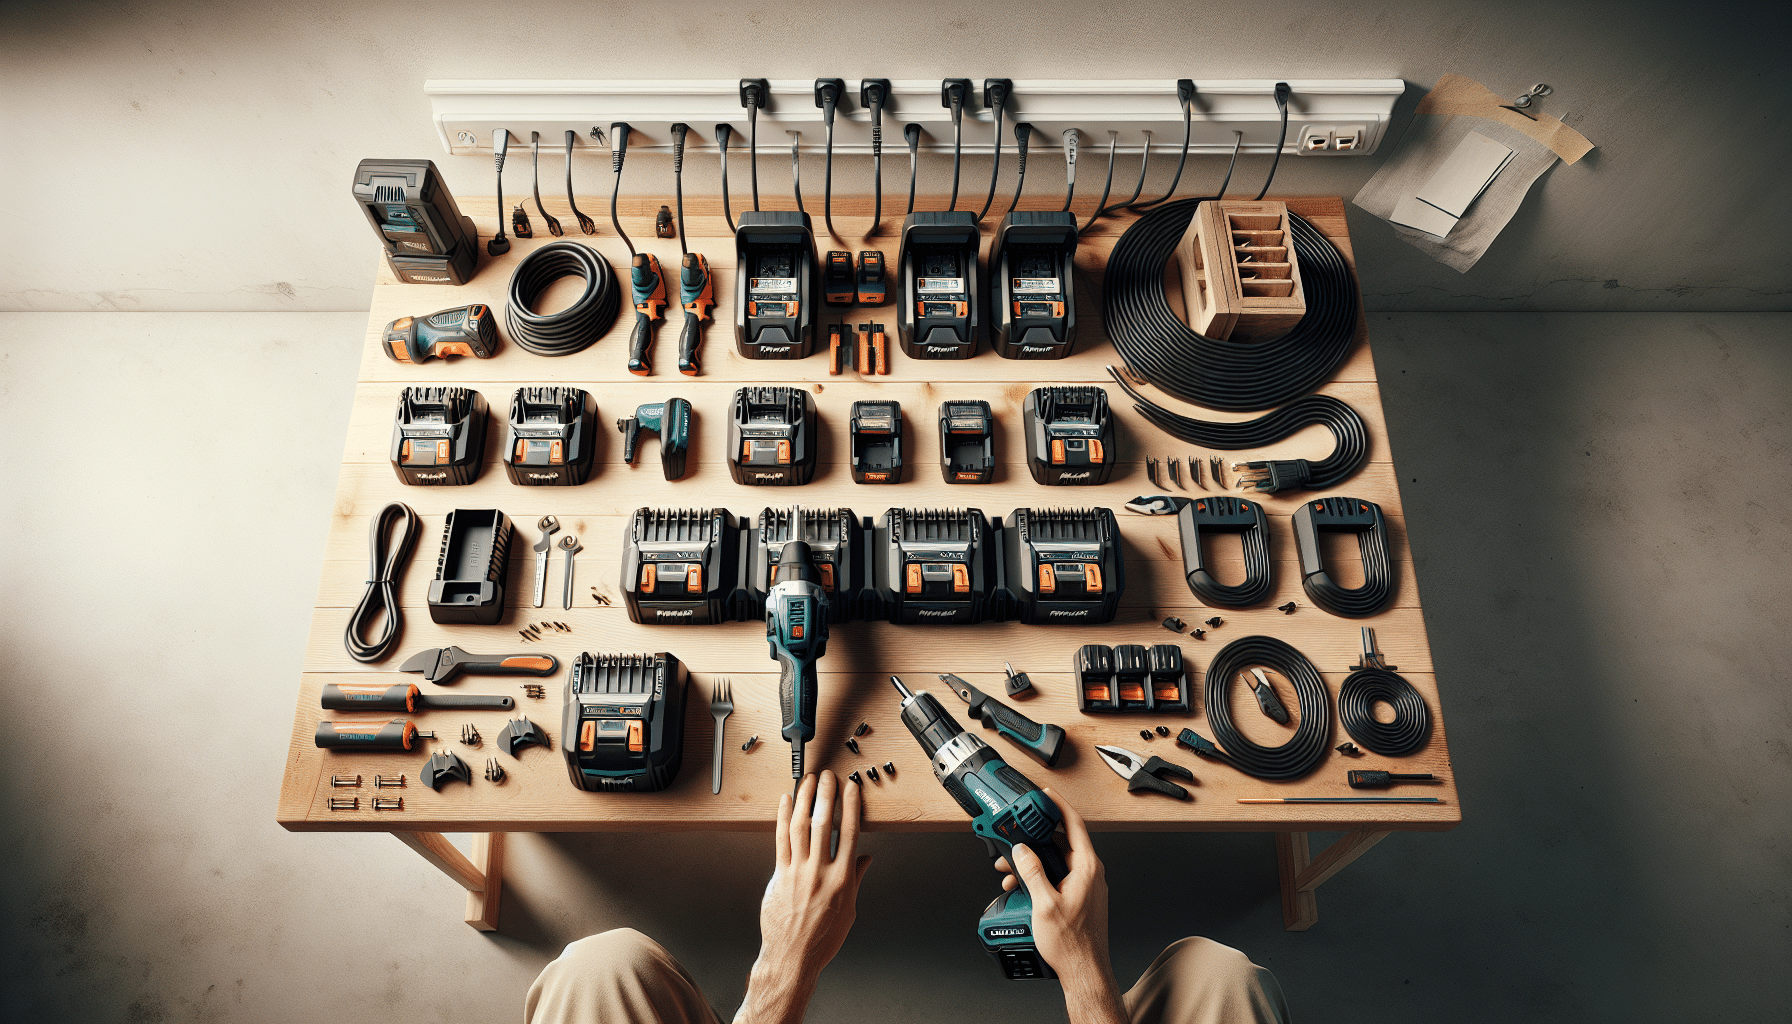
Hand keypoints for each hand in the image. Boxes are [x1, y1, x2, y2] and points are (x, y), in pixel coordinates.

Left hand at [737, 771, 871, 1023]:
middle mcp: (819, 872)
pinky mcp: (778, 875)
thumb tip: (865, 860)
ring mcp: (796, 872)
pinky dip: (782, 818)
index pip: (848, 833)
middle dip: (825, 795)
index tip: (851, 789)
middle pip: (822, 824)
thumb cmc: (821, 939)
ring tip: (807, 782)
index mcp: (841, 880)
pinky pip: (780, 840)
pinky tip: (785, 803)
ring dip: (803, 800)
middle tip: (827, 777)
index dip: (850, 806)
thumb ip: (856, 880)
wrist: (792, 957)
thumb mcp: (849, 910)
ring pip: (799, 827)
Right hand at [996, 789, 1125, 1023]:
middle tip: (1015, 838)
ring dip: (1035, 863)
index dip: (1059, 806)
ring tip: (1011, 871)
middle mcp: (1091, 874)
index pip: (1075, 824)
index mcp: (1087, 868)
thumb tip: (1023, 850)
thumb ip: (1032, 872)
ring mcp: (1087, 886)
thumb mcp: (1044, 903)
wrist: (1084, 971)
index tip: (1047, 795)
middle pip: (1062, 843)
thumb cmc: (1071, 944)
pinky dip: (1042, 877)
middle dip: (1035, 840)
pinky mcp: (1081, 897)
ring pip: (1058, 862)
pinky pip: (1060, 877)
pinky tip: (1024, 887)